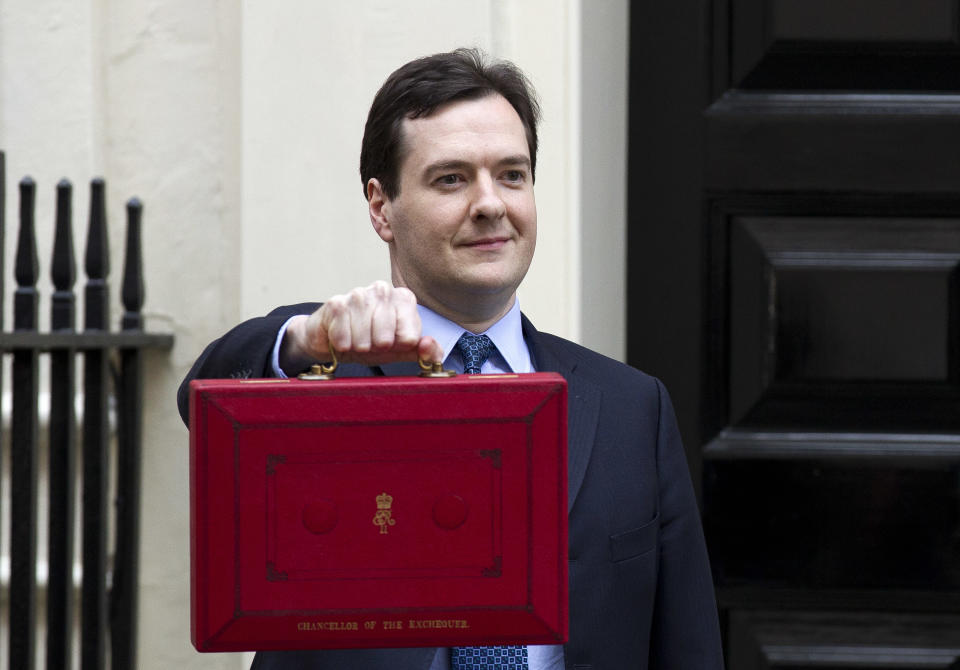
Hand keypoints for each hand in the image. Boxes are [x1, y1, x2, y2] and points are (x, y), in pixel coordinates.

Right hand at [279, 281, 442, 373]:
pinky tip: (343, 337)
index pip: (410, 338)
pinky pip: (344, 339)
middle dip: (376, 349)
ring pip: (364, 341)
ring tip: (356, 340)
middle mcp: (383, 290)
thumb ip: (424, 352)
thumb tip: (428, 345)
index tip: (391, 342)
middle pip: (386, 340)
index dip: (398, 348)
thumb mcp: (400, 350)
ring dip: (359, 348)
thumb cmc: (371, 341)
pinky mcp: (337, 303)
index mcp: (404, 299)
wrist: (335, 338)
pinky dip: (343, 345)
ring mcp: (359, 294)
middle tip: (370, 342)